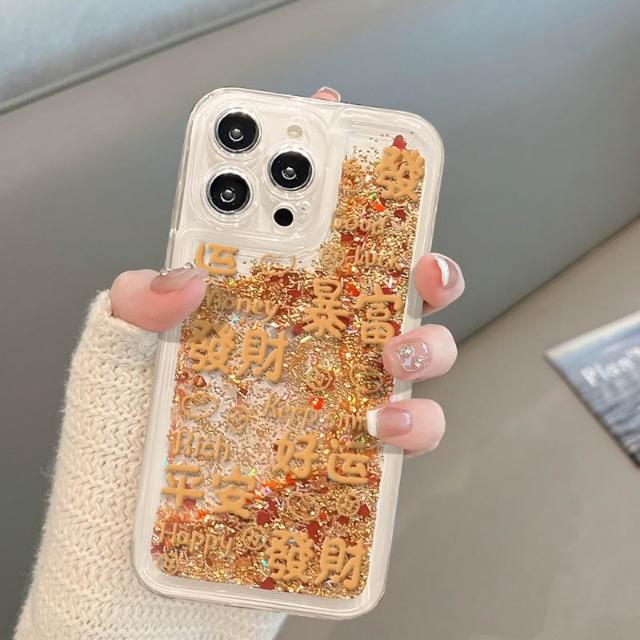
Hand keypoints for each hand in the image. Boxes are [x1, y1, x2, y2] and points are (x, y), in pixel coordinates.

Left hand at [111, 87, 463, 456]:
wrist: (137, 511)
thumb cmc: (131, 428)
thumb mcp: (121, 350)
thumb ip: (138, 304)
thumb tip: (181, 277)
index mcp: (263, 297)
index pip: (303, 225)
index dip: (321, 167)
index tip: (335, 114)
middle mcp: (314, 334)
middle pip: (388, 277)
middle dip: (418, 252)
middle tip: (416, 256)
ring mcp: (341, 386)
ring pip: (421, 346)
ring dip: (428, 342)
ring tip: (394, 353)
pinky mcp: (356, 443)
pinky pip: (412, 426)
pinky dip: (414, 422)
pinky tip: (380, 423)